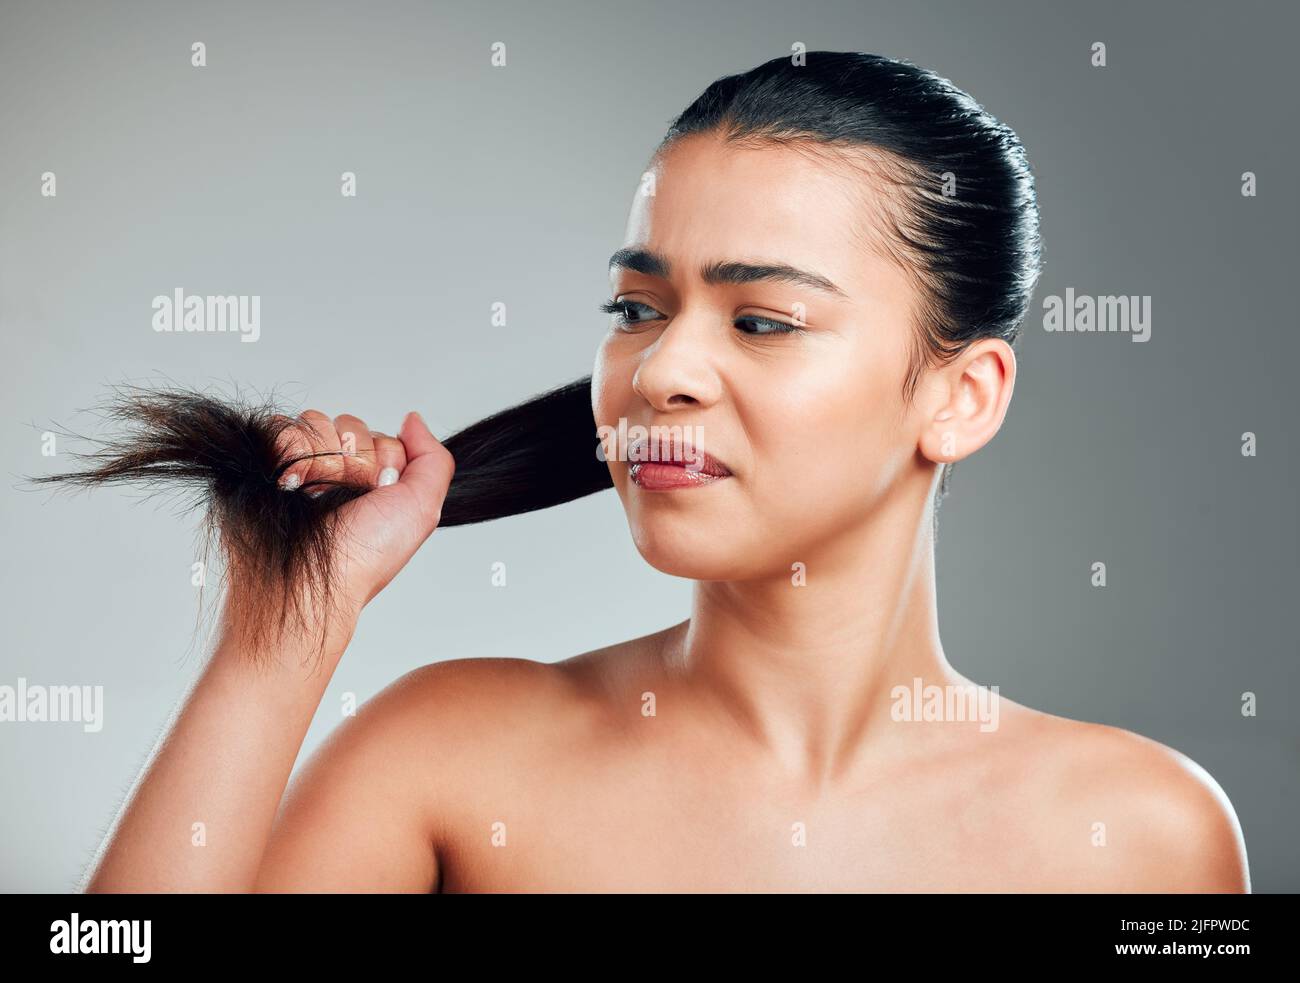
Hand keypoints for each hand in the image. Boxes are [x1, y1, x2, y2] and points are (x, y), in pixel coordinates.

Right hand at [272, 408, 454, 631]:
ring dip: (319, 458)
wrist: (308, 581)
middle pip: (349, 425)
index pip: (381, 436)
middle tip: (346, 496)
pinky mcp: (266, 462)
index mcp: (372, 482)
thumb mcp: (422, 510)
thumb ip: (432, 459)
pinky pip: (280, 427)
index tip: (379, 490)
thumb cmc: (364, 556)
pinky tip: (291, 483)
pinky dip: (287, 451)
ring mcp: (301, 467)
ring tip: (314, 495)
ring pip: (315, 422)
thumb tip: (412, 419)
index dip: (384, 458)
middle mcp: (336, 473)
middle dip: (352, 458)